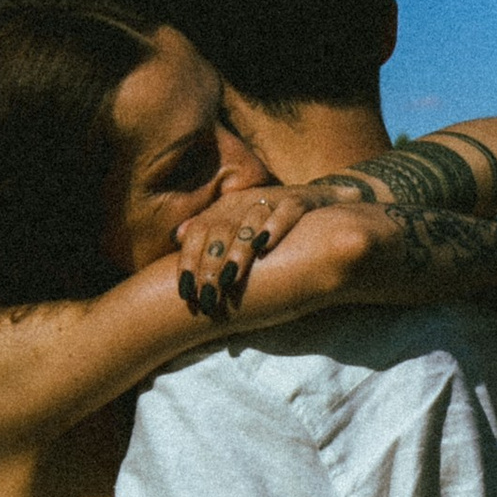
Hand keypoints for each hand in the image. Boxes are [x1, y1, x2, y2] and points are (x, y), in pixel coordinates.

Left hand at [172, 176, 307, 320]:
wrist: (320, 201)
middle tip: (208, 296)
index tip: (185, 293)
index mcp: (224, 208)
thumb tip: (176, 236)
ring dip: (238, 251)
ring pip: (249, 223)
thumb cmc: (270, 224)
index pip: (198, 231)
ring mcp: (272, 200)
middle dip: (211, 265)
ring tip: (230, 278)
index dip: (188, 261)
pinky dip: (275, 227)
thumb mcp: (237, 225)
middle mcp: (244, 201)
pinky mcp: (299, 202)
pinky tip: (265, 247)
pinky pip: (286, 212)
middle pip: (220, 230)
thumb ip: (209, 231)